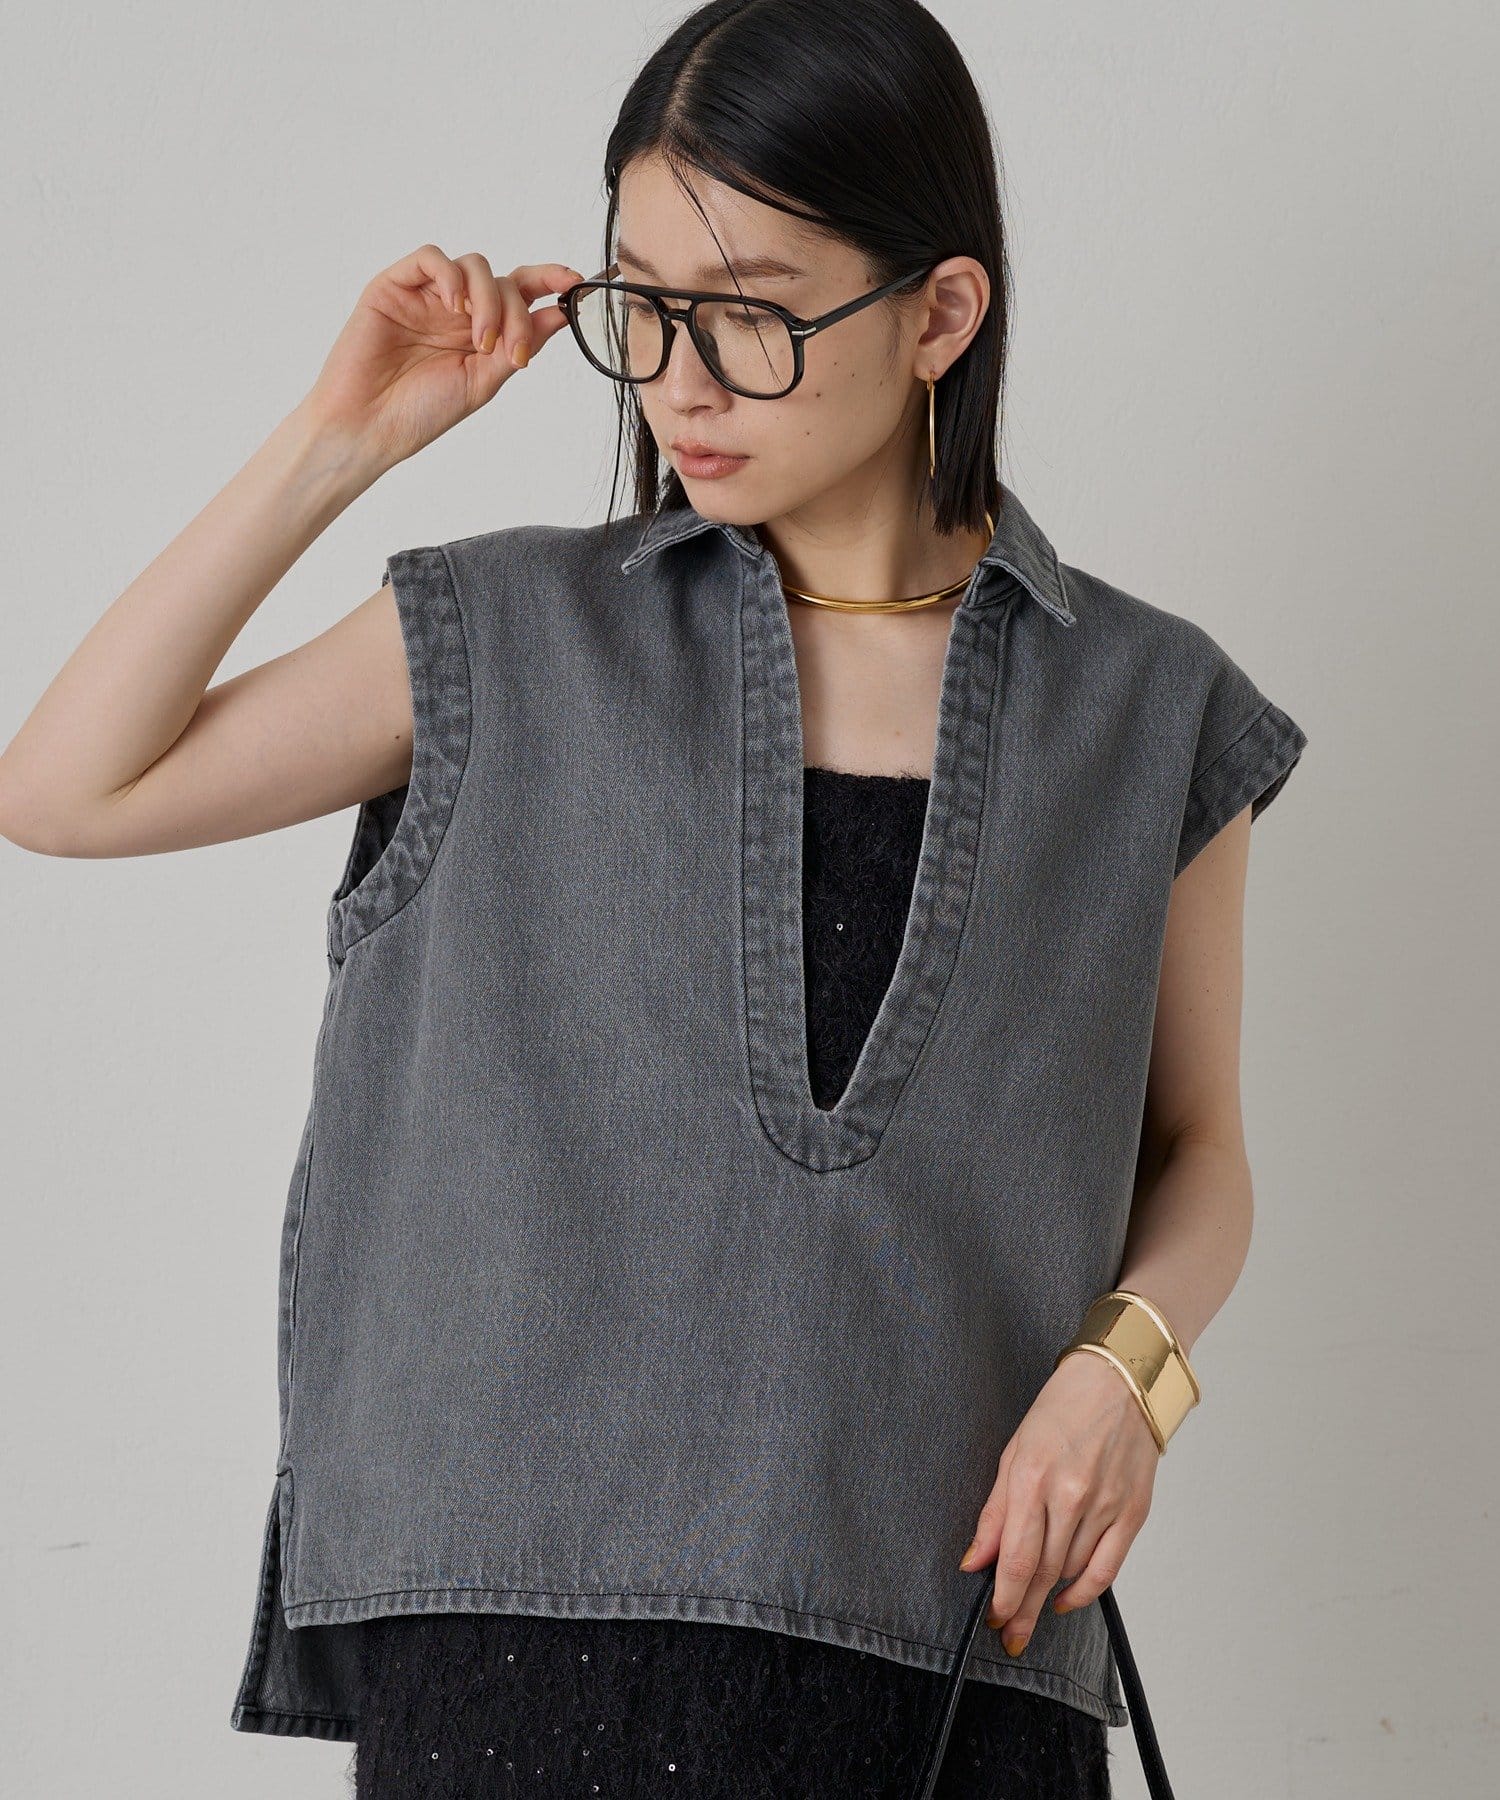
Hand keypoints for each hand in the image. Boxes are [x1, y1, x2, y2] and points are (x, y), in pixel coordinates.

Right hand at [301, 243, 586, 473]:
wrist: (368, 427)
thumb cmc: (419, 413)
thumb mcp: (484, 382)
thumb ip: (520, 345)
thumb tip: (560, 313)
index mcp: (480, 333)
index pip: (520, 294)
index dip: (549, 280)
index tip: (576, 282)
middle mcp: (455, 311)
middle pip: (503, 281)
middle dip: (517, 313)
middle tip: (510, 352)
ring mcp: (426, 296)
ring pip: (473, 266)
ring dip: (488, 299)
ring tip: (480, 340)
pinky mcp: (394, 286)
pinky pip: (431, 258)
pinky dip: (451, 276)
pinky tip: (455, 307)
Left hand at [956, 1350, 1160, 1655]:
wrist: (1119, 1381)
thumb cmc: (1062, 1408)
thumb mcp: (1014, 1451)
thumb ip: (995, 1511)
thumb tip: (975, 1559)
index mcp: (1034, 1477)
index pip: (1016, 1557)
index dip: (1004, 1597)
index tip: (995, 1619)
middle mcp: (1071, 1496)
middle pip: (1042, 1573)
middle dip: (1022, 1611)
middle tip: (1010, 1636)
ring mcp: (1106, 1506)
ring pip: (1070, 1572)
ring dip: (1047, 1598)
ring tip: (1031, 1612)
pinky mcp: (1133, 1513)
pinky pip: (1106, 1569)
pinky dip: (1084, 1591)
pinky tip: (1065, 1600)